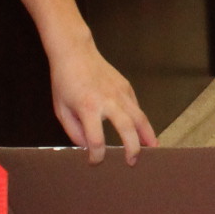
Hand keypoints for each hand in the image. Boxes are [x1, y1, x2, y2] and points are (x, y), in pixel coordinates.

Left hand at [51, 45, 155, 164]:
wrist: (75, 52)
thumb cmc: (65, 81)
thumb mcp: (61, 109)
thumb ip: (74, 131)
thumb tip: (87, 146)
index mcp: (88, 108)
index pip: (96, 139)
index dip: (97, 155)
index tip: (95, 161)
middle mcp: (108, 101)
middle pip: (127, 129)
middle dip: (132, 148)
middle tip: (132, 162)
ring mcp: (120, 92)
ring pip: (140, 117)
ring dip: (148, 135)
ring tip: (153, 149)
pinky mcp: (126, 86)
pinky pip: (136, 107)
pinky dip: (141, 121)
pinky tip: (143, 131)